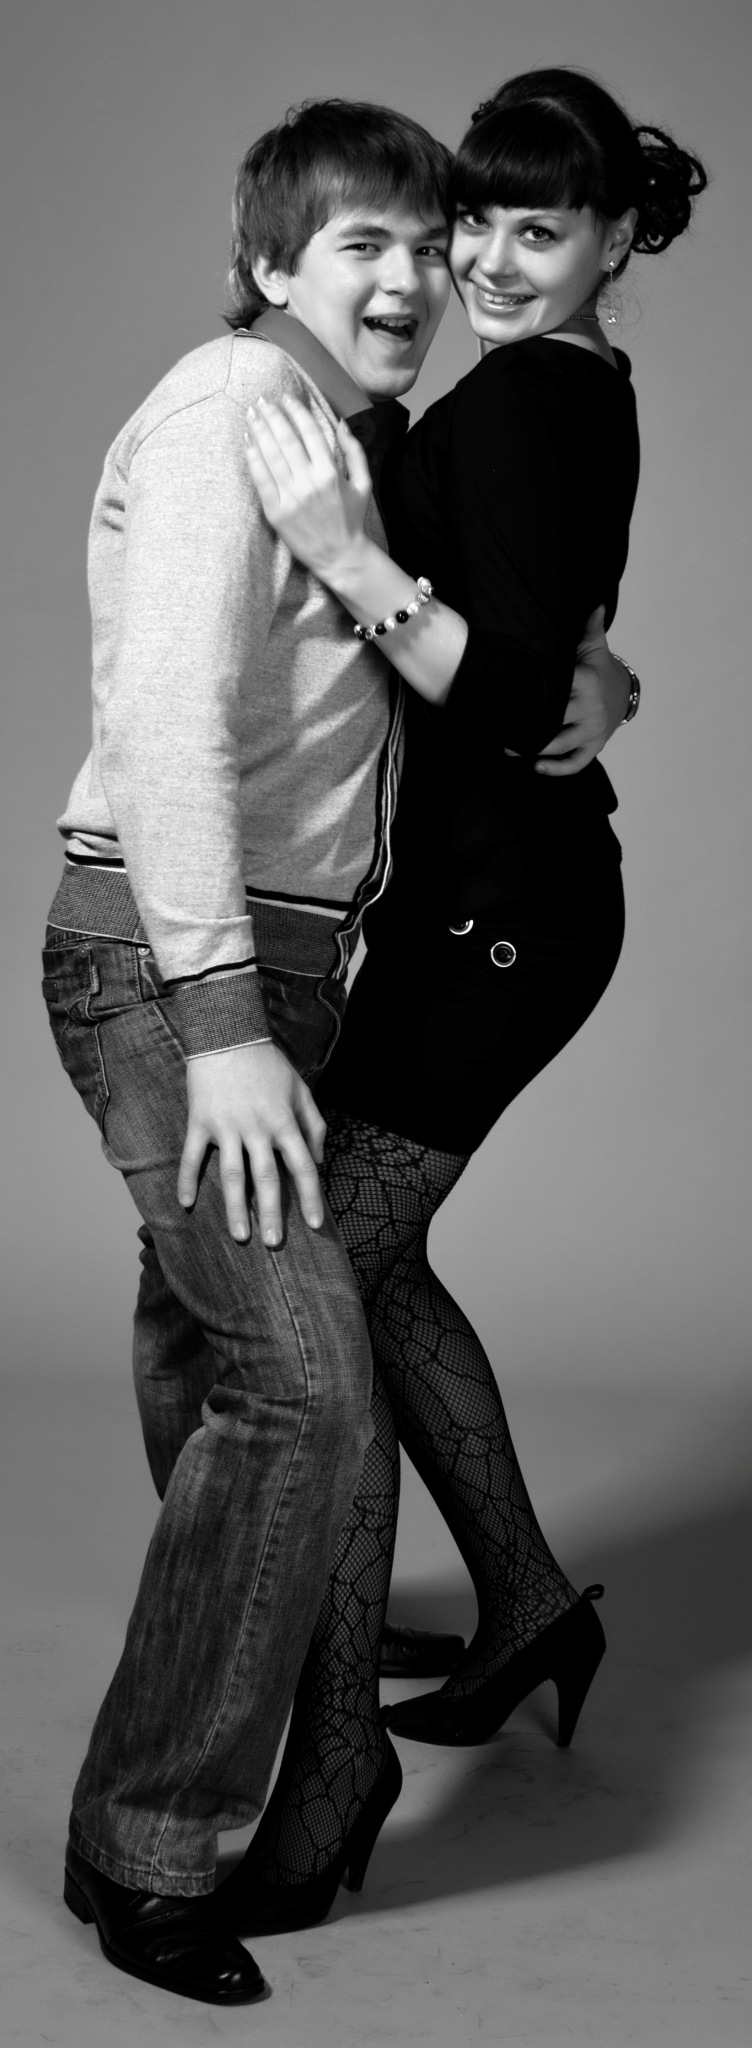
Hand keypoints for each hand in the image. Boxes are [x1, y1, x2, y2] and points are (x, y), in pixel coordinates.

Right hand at [177, 1040, 326, 1246]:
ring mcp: (226, 1126)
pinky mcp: (200, 1121)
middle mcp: (256, 1128)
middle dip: (271, 1213)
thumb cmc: (268, 1063)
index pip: (302, 1166)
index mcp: (283, 1121)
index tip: (315, 1224)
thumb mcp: (301, 1089)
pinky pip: (191, 1156)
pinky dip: (186, 1180)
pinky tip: (186, 1204)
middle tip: (274, 1243)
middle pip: (265, 1178)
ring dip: (235, 1208)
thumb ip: (314, 1124)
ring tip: (240, 1236)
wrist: (227, 1034)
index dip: (309, 1197)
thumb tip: (318, 1160)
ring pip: (230, 1175)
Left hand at [244, 395, 372, 579]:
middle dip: (272, 415)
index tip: (286, 397)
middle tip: (262, 400)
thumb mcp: (363, 483)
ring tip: (251, 414)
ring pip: (271, 456)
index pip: (309, 432)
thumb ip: (355, 451)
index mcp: (330, 472)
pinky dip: (252, 458)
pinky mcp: (276, 512)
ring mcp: (291, 498)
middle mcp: (309, 483)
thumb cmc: (351, 519)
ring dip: (259, 431)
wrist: (339, 556)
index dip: (296, 410)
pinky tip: (247, 441)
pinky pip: (261, 479)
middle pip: (286, 440)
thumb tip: (342, 422)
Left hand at [507, 607, 630, 776]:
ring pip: (561, 746)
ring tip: (508, 748)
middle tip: (498, 725)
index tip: (507, 696)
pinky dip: (558, 769)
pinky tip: (536, 767)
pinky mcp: (594, 746)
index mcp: (586, 682)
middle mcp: (590, 709)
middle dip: (527, 725)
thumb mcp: (595, 646)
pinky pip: (576, 763)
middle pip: (554, 721)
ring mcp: (593, 731)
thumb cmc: (600, 668)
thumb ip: (589, 626)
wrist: (623, 692)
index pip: (556, 690)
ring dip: (534, 749)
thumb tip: (593, 603)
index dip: (531, 696)